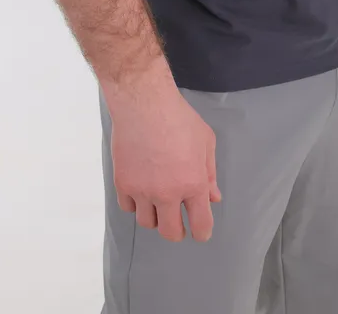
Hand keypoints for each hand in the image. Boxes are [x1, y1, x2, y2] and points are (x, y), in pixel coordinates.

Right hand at [106, 83, 221, 242]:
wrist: (144, 103)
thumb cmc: (179, 118)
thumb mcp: (205, 141)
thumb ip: (209, 173)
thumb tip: (213, 198)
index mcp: (193, 184)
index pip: (200, 225)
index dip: (202, 233)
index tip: (201, 232)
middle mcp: (167, 193)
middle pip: (171, 232)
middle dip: (178, 231)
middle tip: (178, 221)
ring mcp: (142, 191)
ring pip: (147, 223)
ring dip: (155, 216)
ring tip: (158, 201)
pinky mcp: (123, 184)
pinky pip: (128, 207)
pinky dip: (136, 203)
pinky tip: (141, 189)